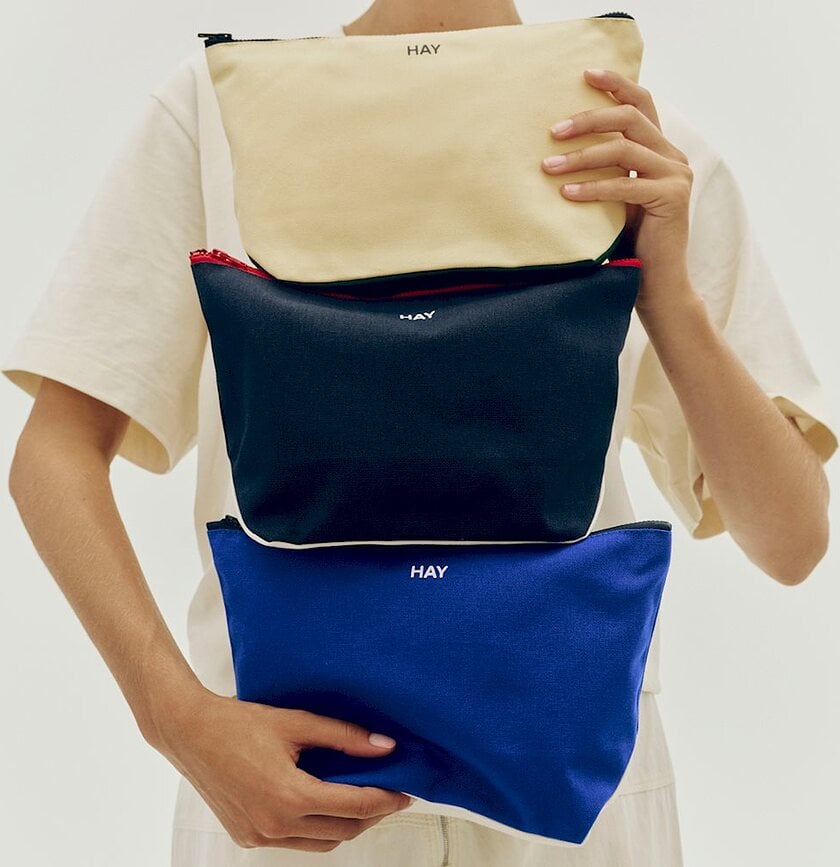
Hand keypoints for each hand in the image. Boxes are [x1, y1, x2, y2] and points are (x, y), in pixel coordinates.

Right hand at [150, 687, 413, 851]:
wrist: (188, 732)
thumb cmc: (240, 722)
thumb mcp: (297, 722)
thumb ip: (344, 736)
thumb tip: (386, 747)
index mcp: (290, 797)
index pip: (355, 806)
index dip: (386, 800)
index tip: (407, 792)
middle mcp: (275, 825)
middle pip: (343, 830)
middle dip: (372, 814)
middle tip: (389, 793)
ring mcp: (259, 836)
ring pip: (321, 842)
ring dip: (346, 824)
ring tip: (362, 798)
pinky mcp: (247, 837)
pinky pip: (294, 841)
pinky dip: (316, 828)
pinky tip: (323, 803)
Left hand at [541, 68, 694, 313]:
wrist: (656, 284)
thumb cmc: (629, 244)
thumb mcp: (614, 199)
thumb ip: (605, 170)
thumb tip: (559, 148)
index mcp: (661, 151)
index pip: (641, 105)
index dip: (616, 84)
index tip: (584, 74)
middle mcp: (673, 157)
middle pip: (630, 119)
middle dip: (588, 120)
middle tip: (552, 131)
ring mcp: (677, 176)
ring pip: (624, 150)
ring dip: (582, 156)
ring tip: (548, 167)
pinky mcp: (672, 198)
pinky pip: (625, 185)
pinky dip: (592, 189)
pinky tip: (566, 195)